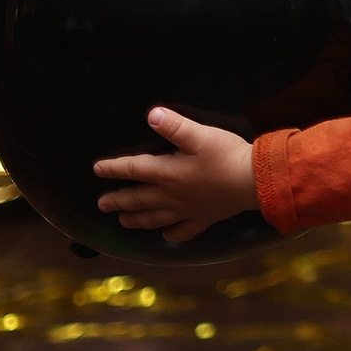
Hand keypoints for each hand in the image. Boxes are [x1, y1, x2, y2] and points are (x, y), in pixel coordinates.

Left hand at [92, 108, 259, 241]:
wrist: (254, 182)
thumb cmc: (225, 156)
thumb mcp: (199, 135)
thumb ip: (174, 126)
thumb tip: (151, 114)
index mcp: (167, 173)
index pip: (134, 170)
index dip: (113, 168)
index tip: (97, 169)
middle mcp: (172, 195)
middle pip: (138, 199)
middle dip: (118, 200)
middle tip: (101, 204)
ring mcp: (187, 210)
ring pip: (155, 218)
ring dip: (137, 220)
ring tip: (123, 221)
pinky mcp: (204, 218)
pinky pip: (184, 230)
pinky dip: (173, 233)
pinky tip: (166, 236)